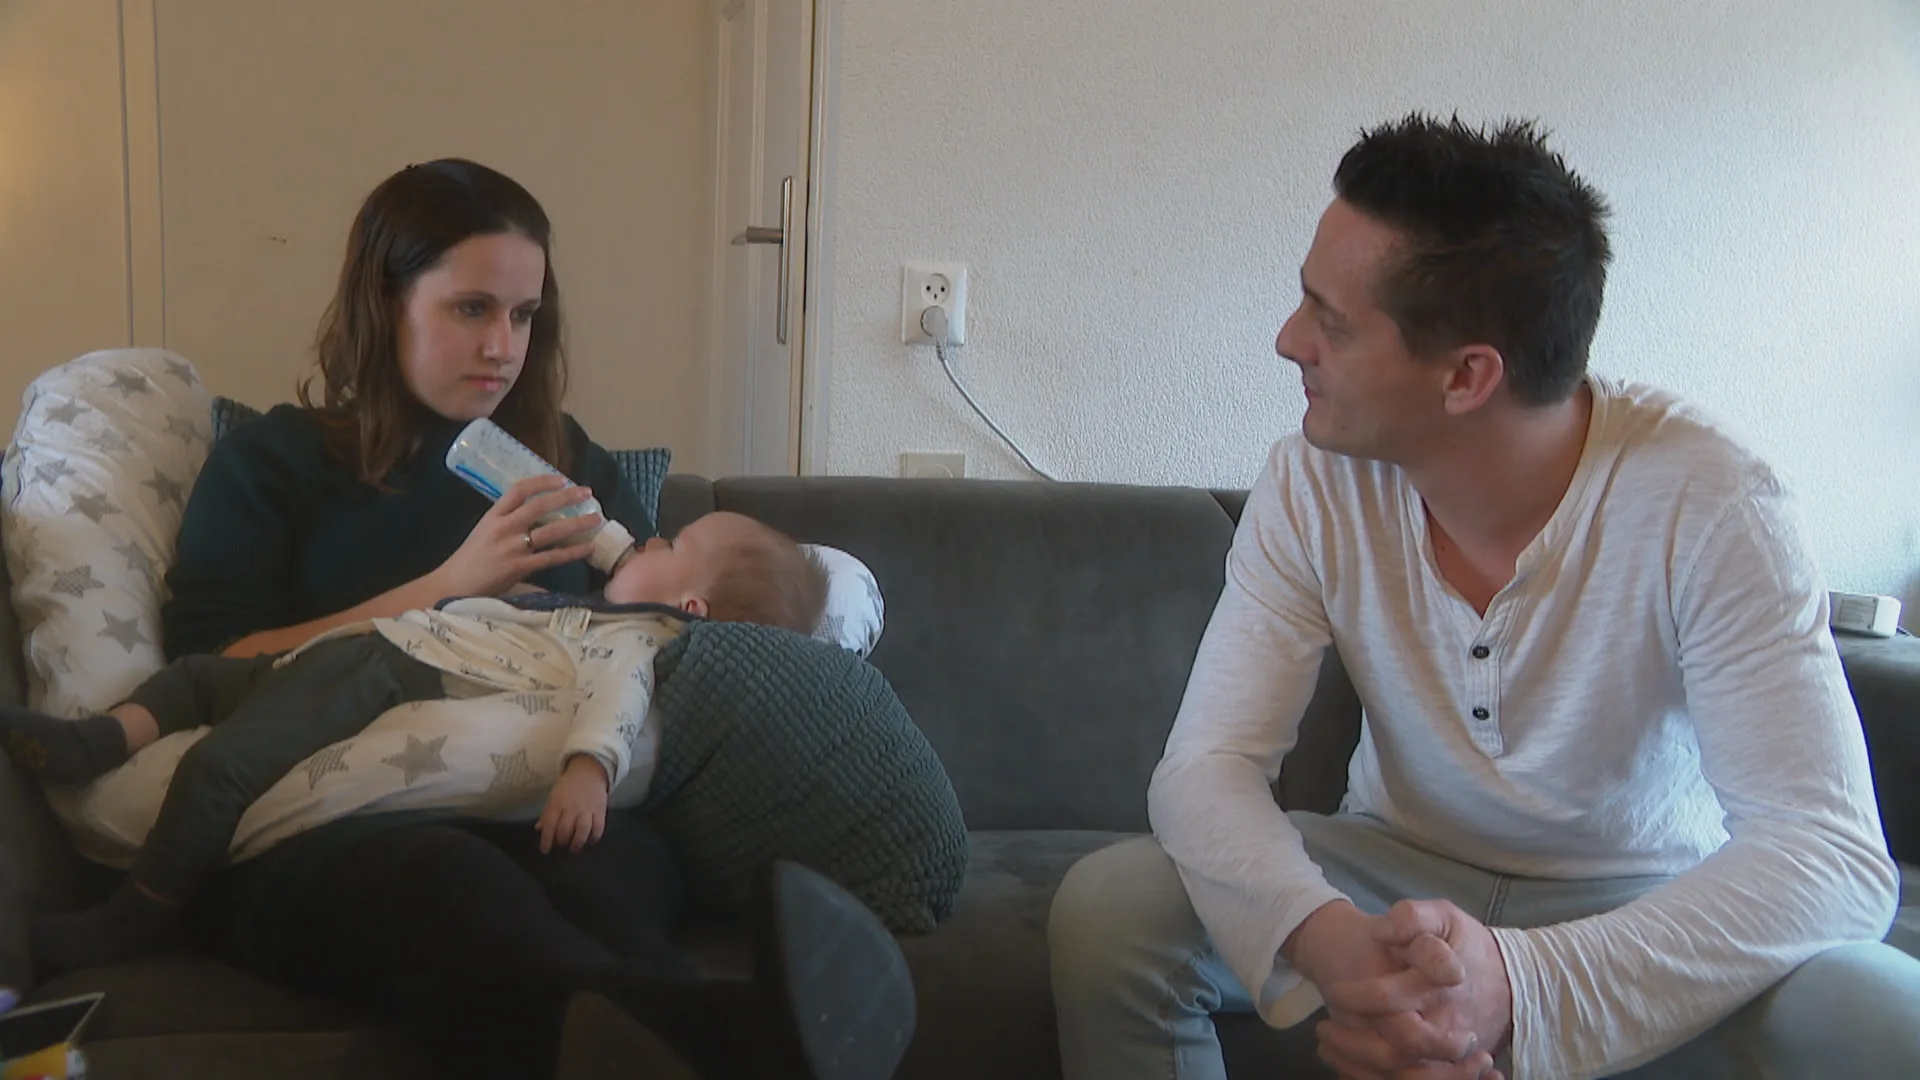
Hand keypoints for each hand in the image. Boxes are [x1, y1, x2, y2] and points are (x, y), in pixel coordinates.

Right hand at [436, 476, 604, 597]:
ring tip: (596, 518)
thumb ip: (508, 522)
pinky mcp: (519, 567)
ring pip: (551, 531)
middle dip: (567, 497)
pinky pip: (552, 557)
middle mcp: (504, 527)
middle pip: (540, 506)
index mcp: (493, 515)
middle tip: (587, 492)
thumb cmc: (471, 559)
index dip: (542, 481)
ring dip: (577, 524)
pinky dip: (572, 552)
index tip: (562, 479)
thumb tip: (538, 517)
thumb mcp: (485, 531)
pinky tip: (588, 547)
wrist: (453, 585)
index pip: (519, 490)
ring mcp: (512, 547)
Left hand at [536, 755, 609, 853]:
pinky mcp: (600, 810)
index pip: (550, 825)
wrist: (589, 771)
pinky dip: (594, 837)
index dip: (546, 841)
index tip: (545, 850)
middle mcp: (571, 808)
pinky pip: (598, 827)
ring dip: (577, 843)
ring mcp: (587, 809)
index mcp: (557, 803)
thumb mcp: (553, 796)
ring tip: (574, 848)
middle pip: (565, 830)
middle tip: (561, 845)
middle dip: (562, 842)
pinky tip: (590, 841)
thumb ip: (547, 813)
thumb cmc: (568, 786)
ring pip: (582, 831)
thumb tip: (539, 829)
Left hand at [1318, 900, 1513, 1079]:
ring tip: (1326, 1043)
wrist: (1508, 982)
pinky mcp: (1444, 1066)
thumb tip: (1383, 929)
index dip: (1358, 997)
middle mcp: (1445, 1026)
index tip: (1335, 990)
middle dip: (1353, 1040)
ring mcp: (1446, 1053)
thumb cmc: (1465, 946)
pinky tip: (1343, 1062)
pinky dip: (1369, 1076)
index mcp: (1438, 987)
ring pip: (1401, 1075)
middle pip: (1395, 1049)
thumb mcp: (1445, 918)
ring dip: (1356, 1063)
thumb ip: (1414, 917)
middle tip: (1324, 1027)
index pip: (1388, 998)